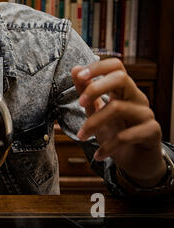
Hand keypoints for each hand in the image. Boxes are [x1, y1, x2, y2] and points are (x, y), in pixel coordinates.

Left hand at [71, 58, 165, 185]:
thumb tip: (75, 69)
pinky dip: (108, 146)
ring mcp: (146, 114)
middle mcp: (136, 98)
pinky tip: (99, 154)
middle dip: (95, 88)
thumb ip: (86, 92)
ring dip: (94, 123)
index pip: (116, 66)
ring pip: (118, 108)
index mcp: (123, 90)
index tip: (78, 76)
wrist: (136, 162)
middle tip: (80, 103)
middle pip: (121, 78)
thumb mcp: (96, 112)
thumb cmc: (116, 133)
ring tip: (82, 136)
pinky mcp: (152, 132)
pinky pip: (127, 135)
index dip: (97, 67)